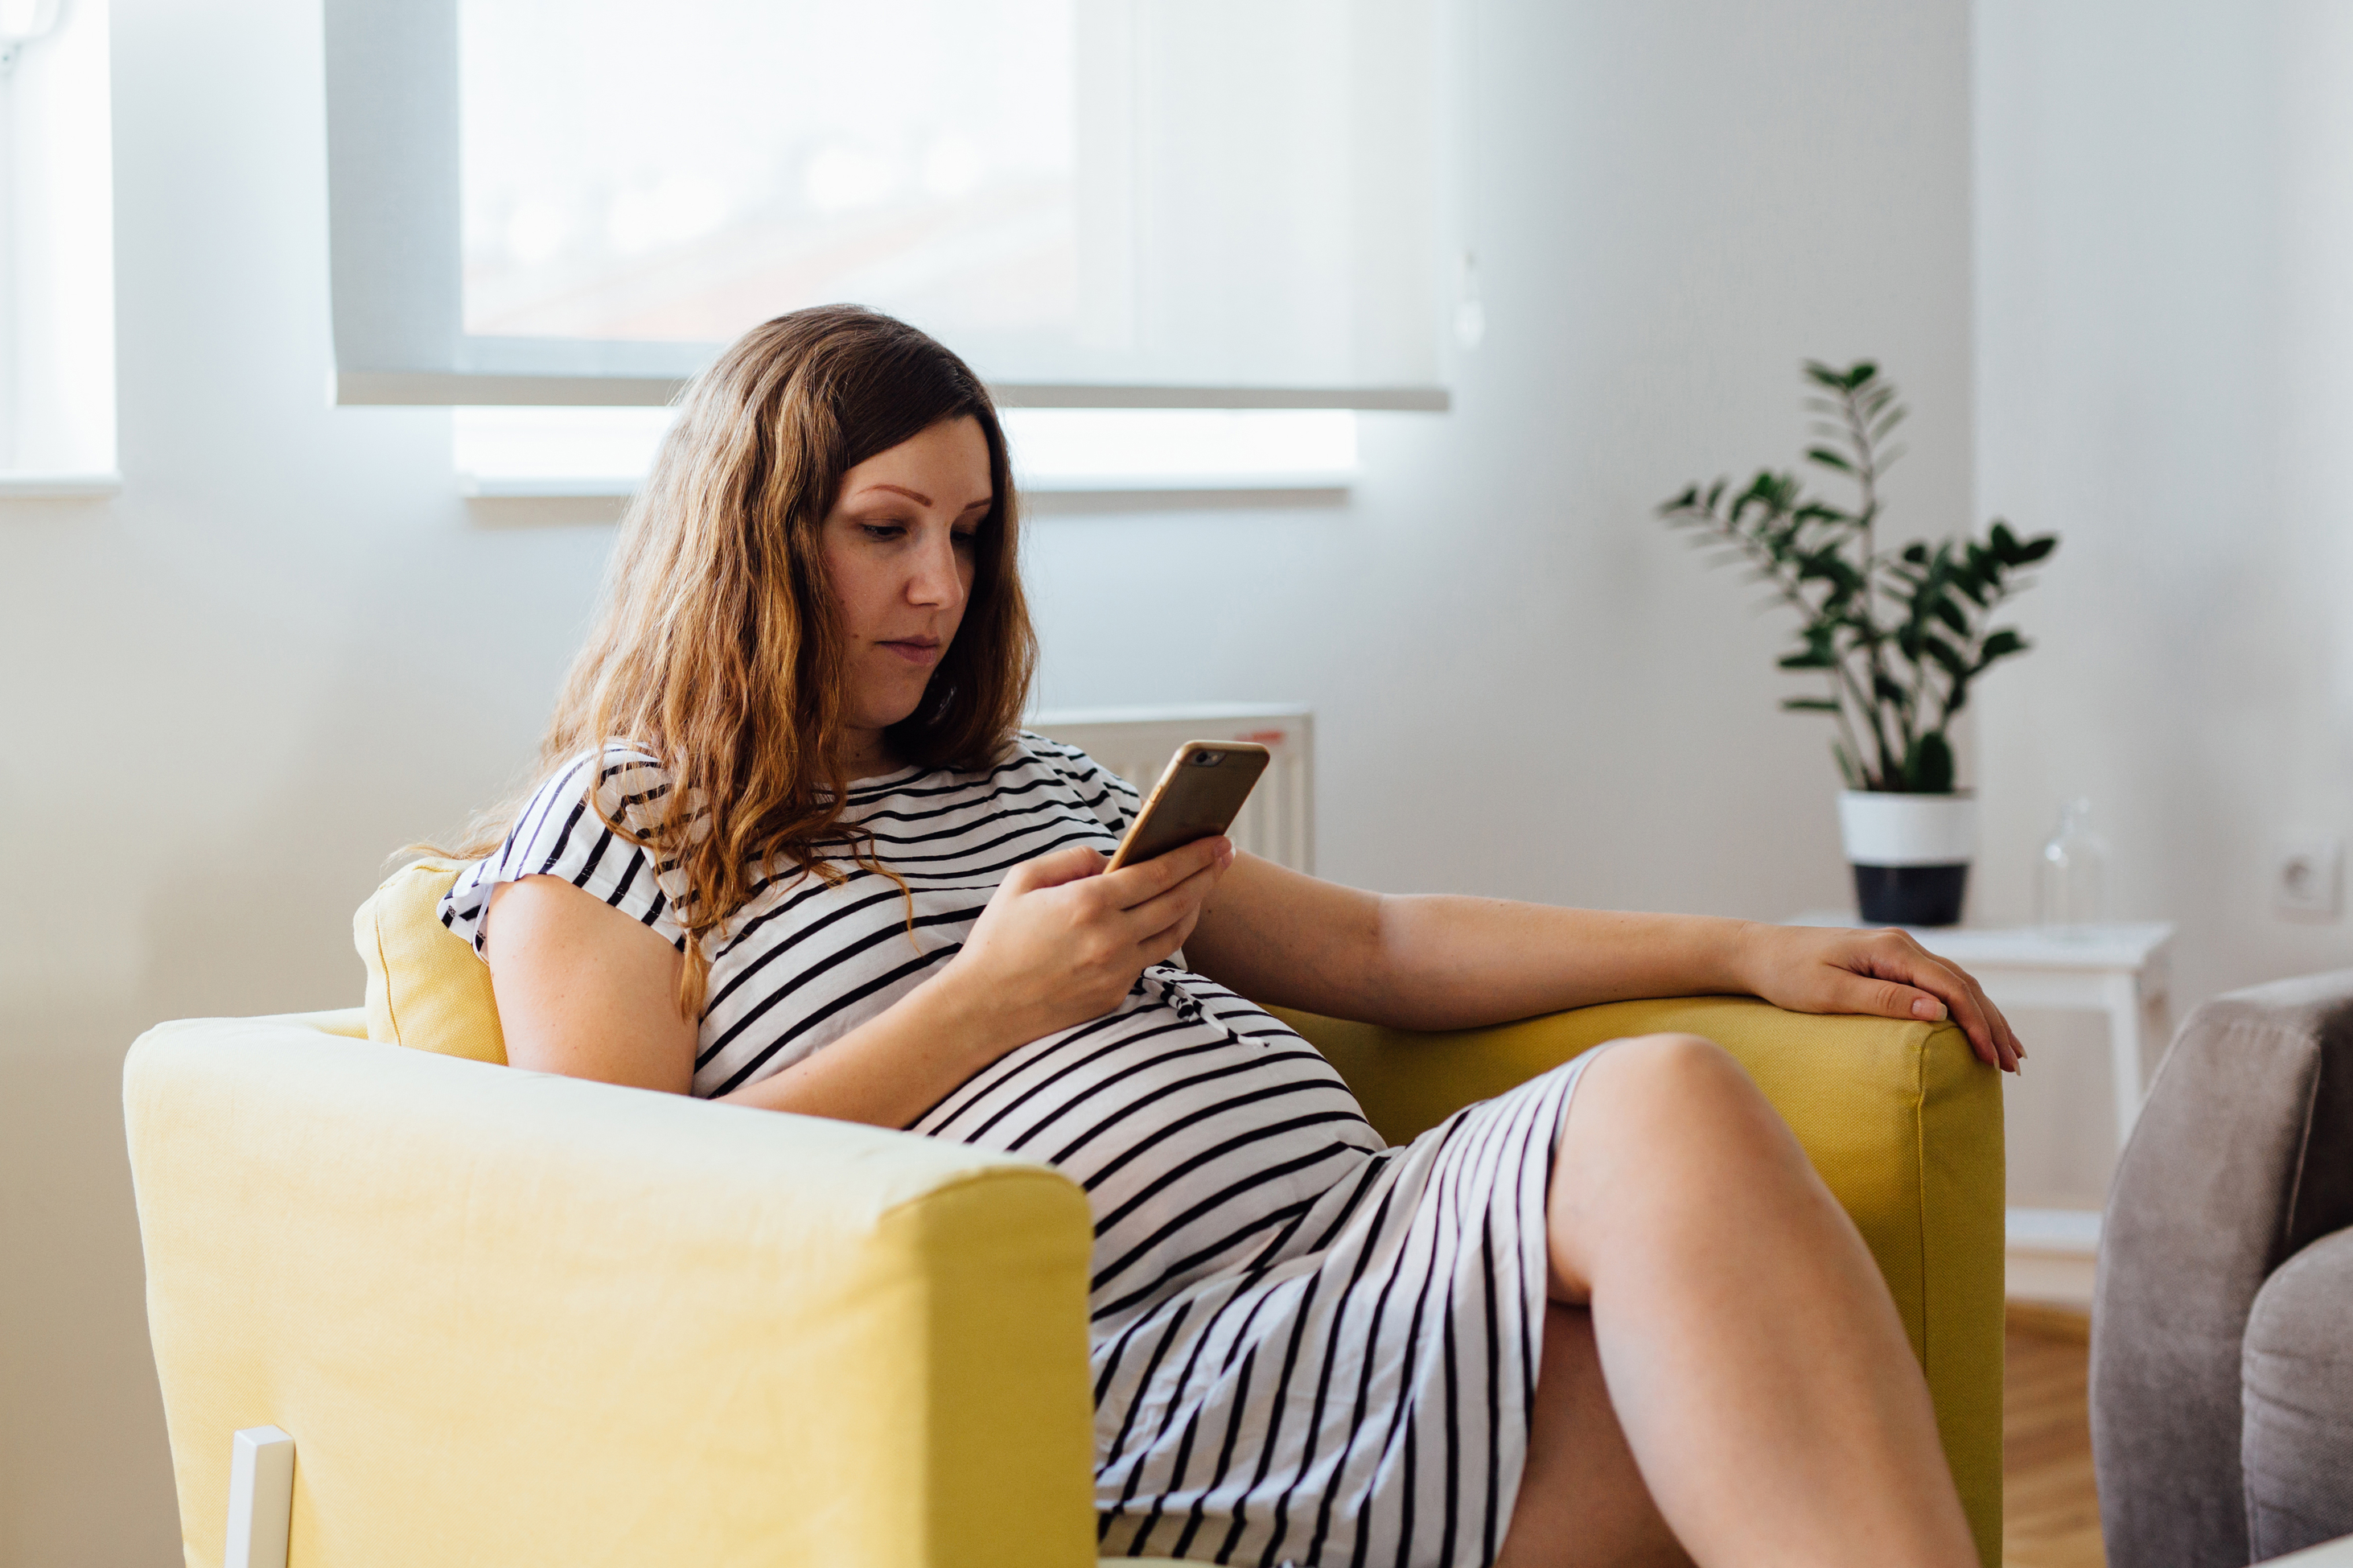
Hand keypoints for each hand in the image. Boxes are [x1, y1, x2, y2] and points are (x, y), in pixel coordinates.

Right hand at [935, 835, 1234, 1056]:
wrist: (982, 1009)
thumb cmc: (998, 940)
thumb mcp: (1022, 881)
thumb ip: (1071, 860)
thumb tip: (1108, 860)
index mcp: (1087, 902)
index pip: (1157, 872)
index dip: (1193, 854)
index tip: (1217, 841)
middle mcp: (1110, 937)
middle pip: (1178, 901)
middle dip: (1207, 875)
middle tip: (1225, 855)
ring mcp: (1116, 970)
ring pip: (1173, 934)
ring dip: (1193, 907)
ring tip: (1201, 887)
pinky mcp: (1115, 995)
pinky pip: (1148, 959)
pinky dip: (1162, 936)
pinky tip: (1166, 921)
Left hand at [1734, 923, 2024, 1072]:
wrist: (1758, 953)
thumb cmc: (1786, 975)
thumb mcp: (1830, 993)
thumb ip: (1883, 1000)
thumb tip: (1936, 1013)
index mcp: (1891, 949)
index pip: (1949, 987)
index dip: (1976, 1023)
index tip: (1992, 1058)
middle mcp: (1902, 945)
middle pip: (1963, 984)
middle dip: (1991, 1024)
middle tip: (2012, 1065)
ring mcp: (1898, 952)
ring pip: (1957, 983)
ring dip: (1985, 1016)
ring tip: (2008, 1053)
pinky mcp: (1890, 963)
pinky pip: (1939, 984)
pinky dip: (1964, 1006)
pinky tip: (1976, 1027)